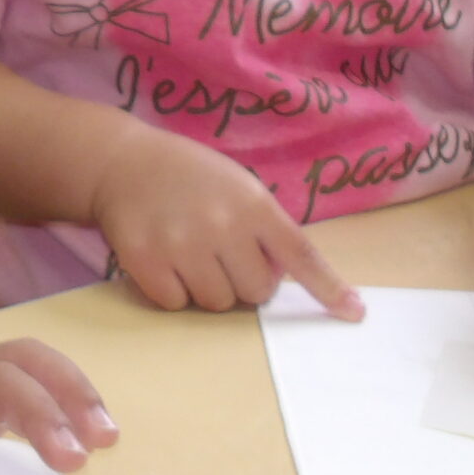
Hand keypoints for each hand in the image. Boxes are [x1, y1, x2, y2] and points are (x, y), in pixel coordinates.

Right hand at [91, 124, 364, 320]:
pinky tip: (163, 260)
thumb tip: (283, 281)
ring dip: (207, 289)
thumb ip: (264, 227)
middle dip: (242, 282)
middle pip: (256, 293)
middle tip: (221, 255)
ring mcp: (181, 243)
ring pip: (216, 303)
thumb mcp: (237, 186)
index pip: (300, 254)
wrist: (120, 161)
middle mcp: (221, 224)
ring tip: (190, 255)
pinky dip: (171, 290)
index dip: (328, 288)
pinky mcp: (144, 259)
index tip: (353, 314)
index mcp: (253, 204)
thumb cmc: (189, 177)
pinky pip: (174, 303)